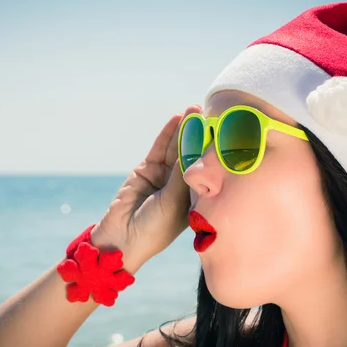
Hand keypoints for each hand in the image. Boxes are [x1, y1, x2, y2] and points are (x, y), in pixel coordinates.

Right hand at [90, 105, 202, 271]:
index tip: (225, 131)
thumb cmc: (155, 228)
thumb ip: (182, 174)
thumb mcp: (174, 201)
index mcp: (195, 198)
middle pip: (192, 155)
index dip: (213, 151)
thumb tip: (196, 147)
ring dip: (185, 129)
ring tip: (195, 110)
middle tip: (211, 113)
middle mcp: (181, 185)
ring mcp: (164, 176)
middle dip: (200, 134)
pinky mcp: (147, 169)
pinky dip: (167, 133)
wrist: (122, 237)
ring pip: (176, 148)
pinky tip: (177, 119)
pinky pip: (159, 148)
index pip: (206, 169)